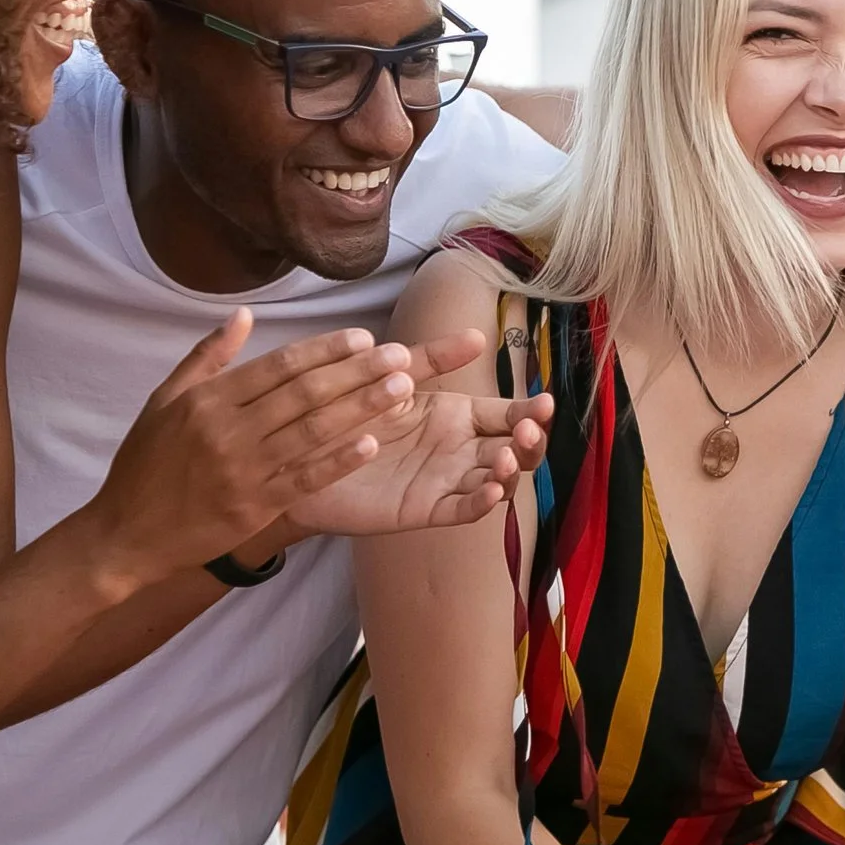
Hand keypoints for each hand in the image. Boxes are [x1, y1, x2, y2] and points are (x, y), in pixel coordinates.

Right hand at [78, 311, 423, 586]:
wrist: (125, 536)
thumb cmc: (145, 465)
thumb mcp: (164, 401)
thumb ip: (206, 357)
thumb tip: (243, 315)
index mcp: (207, 400)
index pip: (278, 366)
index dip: (324, 349)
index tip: (362, 337)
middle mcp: (227, 431)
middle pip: (303, 393)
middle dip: (356, 371)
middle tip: (399, 355)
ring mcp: (243, 471)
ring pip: (312, 431)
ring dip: (360, 408)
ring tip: (400, 389)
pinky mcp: (253, 508)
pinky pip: (305, 479)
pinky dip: (339, 460)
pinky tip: (372, 443)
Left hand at [286, 330, 553, 536]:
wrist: (301, 454)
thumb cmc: (348, 412)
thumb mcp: (393, 378)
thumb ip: (433, 359)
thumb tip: (478, 335)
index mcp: (459, 416)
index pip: (508, 414)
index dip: (531, 411)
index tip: (544, 403)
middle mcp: (461, 449)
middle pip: (514, 449)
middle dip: (530, 442)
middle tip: (528, 431)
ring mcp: (447, 480)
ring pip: (496, 481)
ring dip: (509, 472)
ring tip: (504, 459)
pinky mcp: (426, 509)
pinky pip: (463, 509)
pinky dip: (482, 502)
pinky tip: (491, 490)